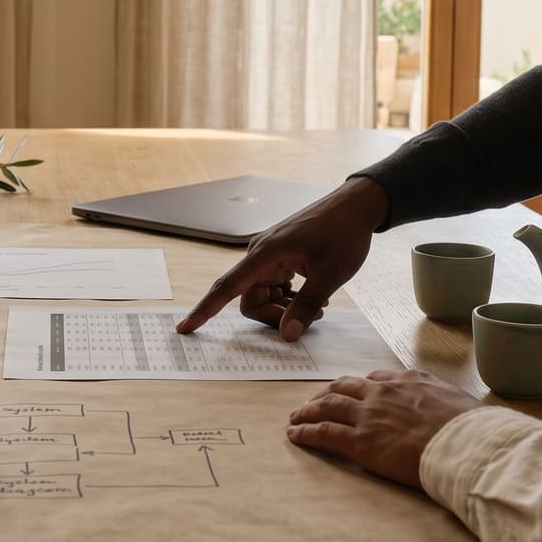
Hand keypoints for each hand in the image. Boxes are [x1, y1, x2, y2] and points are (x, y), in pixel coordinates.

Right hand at [178, 177, 388, 339]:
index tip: (185, 328)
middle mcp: (260, 254)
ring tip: (318, 307)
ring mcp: (269, 256)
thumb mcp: (331, 274)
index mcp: (266, 254)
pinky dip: (289, 298)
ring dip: (285, 308)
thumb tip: (286, 335)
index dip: (205, 310)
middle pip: (249, 300)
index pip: (227, 286)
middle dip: (274, 316)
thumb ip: (306, 306)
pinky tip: (313, 295)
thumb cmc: (344, 234)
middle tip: (310, 317)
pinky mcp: (279, 257)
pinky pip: (272, 287)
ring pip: (261, 296)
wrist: (355, 207)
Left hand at [286, 370, 481, 487]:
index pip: (375, 379)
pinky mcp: (359, 440)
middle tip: (314, 402)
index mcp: (408, 380)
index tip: (351, 393)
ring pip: (327, 406)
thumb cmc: (472, 429)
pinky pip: (324, 432)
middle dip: (326, 394)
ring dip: (308, 410)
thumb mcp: (460, 402)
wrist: (465, 445)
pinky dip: (305, 432)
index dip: (359, 387)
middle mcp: (383, 392)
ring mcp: (369, 415)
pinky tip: (294, 435)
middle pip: (344, 387)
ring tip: (295, 417)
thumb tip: (453, 412)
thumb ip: (444, 402)